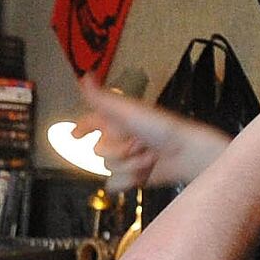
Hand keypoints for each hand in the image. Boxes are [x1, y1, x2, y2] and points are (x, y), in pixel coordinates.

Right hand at [72, 79, 222, 192]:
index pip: (91, 123)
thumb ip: (102, 98)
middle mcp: (119, 139)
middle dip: (118, 150)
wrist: (183, 153)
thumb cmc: (161, 128)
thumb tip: (84, 76)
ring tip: (148, 158)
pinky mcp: (132, 176)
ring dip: (129, 165)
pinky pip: (114, 184)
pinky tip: (142, 173)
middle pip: (97, 151)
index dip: (82, 128)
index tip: (76, 135)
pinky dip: (128, 180)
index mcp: (116, 121)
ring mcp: (126, 159)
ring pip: (107, 168)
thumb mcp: (127, 110)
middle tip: (137, 144)